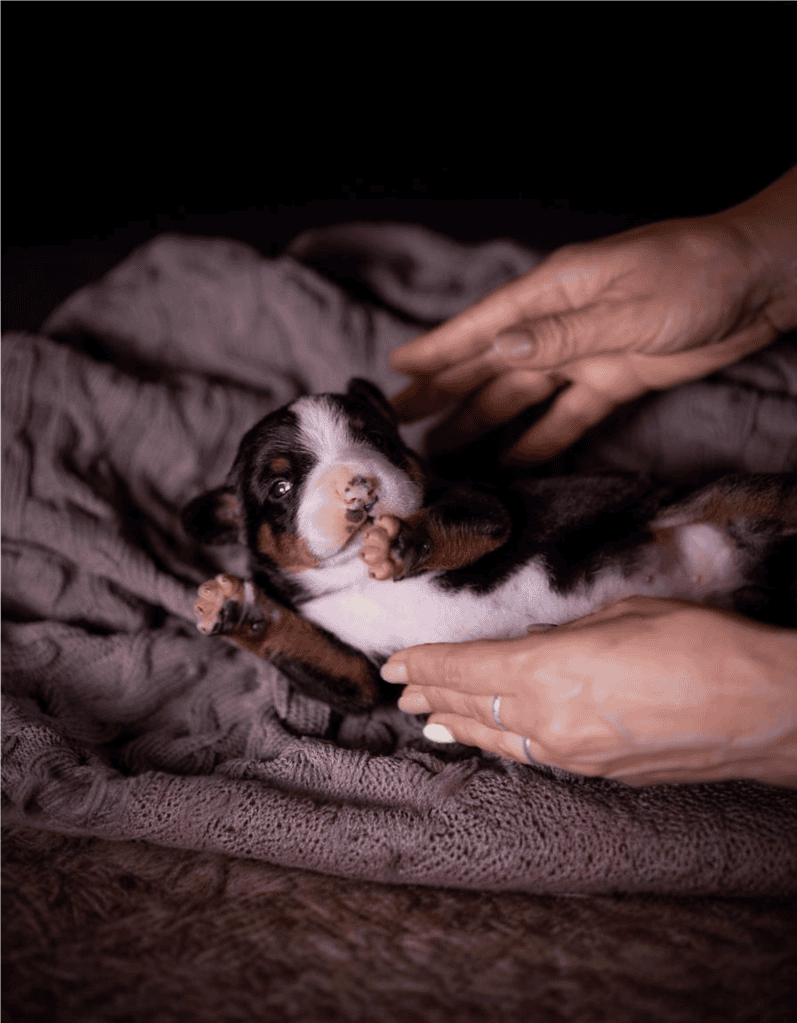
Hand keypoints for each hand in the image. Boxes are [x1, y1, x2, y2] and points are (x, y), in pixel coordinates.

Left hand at [380, 597, 796, 786]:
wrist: (763, 710)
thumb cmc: (699, 645)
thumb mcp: (619, 616)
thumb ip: (565, 636)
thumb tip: (537, 648)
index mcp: (546, 673)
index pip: (465, 669)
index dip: (426, 665)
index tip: (396, 663)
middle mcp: (548, 722)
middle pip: (472, 708)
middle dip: (433, 695)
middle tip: (403, 690)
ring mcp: (573, 755)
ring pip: (498, 739)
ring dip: (460, 725)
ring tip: (430, 717)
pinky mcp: (600, 772)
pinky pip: (533, 756)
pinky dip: (501, 744)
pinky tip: (492, 740)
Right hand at [390, 172, 796, 463]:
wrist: (763, 281)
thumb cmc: (696, 273)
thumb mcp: (627, 304)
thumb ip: (563, 334)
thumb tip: (499, 353)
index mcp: (555, 290)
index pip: (483, 325)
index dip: (439, 350)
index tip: (397, 369)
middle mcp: (561, 322)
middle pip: (491, 363)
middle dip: (447, 389)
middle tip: (404, 419)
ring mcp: (587, 352)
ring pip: (522, 394)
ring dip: (485, 421)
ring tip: (446, 450)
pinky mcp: (615, 379)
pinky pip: (568, 416)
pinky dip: (541, 439)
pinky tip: (512, 461)